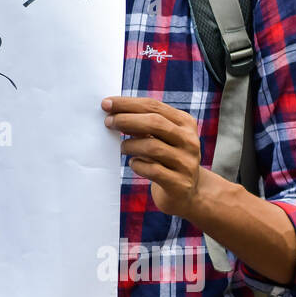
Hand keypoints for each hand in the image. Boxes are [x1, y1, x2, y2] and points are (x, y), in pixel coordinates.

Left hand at [103, 96, 204, 216]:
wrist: (186, 193)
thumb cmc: (165, 159)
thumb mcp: (161, 138)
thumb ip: (144, 125)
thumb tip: (114, 113)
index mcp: (185, 123)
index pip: (153, 106)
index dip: (128, 103)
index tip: (106, 103)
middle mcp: (190, 141)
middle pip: (155, 123)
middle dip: (126, 120)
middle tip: (108, 122)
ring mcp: (187, 162)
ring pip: (153, 147)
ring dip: (130, 145)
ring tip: (122, 147)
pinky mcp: (179, 183)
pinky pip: (152, 170)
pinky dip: (137, 165)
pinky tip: (133, 163)